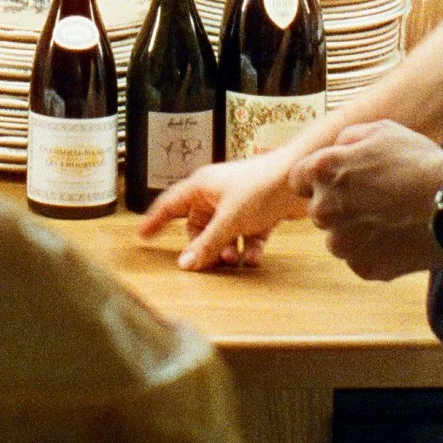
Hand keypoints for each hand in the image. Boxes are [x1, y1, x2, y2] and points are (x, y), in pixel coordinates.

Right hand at [139, 148, 305, 270]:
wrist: (300, 178)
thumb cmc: (260, 187)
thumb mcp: (229, 219)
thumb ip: (207, 244)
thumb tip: (185, 264)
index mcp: (202, 186)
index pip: (171, 204)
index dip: (156, 220)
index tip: (142, 236)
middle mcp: (218, 193)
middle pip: (199, 226)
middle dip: (204, 246)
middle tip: (210, 263)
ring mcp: (239, 203)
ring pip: (224, 234)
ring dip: (228, 250)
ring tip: (236, 260)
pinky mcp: (259, 213)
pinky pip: (246, 235)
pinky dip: (249, 248)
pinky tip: (254, 258)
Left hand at [291, 120, 442, 282]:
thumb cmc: (418, 161)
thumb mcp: (381, 131)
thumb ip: (347, 139)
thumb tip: (335, 150)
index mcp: (323, 171)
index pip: (298, 179)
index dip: (319, 178)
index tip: (340, 181)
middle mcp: (324, 209)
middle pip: (319, 211)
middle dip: (340, 205)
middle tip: (375, 199)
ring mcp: (343, 243)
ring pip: (339, 239)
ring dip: (356, 231)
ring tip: (391, 219)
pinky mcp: (364, 268)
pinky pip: (361, 259)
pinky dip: (376, 251)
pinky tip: (399, 237)